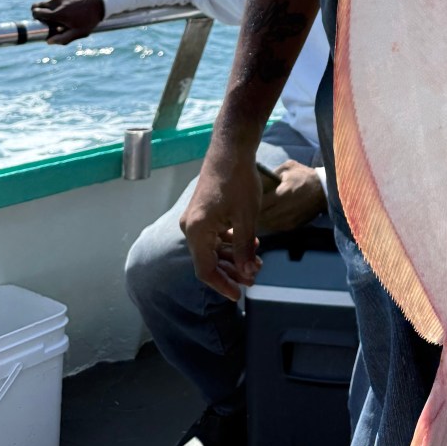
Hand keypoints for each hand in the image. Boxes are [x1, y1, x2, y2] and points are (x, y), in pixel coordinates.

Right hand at [30, 0, 103, 44]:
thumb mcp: (79, 32)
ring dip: (48, 7)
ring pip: (45, 1)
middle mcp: (55, 1)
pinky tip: (66, 5)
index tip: (41, 22)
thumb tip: (48, 41)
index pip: (36, 13)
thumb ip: (63, 39)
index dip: (36, 18)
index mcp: (58, 13)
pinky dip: (56, 0)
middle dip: (38, 12)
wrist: (99, 1)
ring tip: (60, 12)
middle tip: (47, 18)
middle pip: (36, 5)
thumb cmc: (89, 18)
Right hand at [180, 143, 262, 300]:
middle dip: (232, 271)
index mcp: (196, 231)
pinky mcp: (202, 211)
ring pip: (213, 248)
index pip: (205, 270)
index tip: (238, 295)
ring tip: (256, 261)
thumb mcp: (246, 218)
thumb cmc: (238, 181)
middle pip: (209, 260)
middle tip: (254, 277)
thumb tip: (247, 274)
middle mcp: (190, 227)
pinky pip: (213, 235)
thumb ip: (244, 249)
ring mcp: (195, 218)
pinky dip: (230, 242)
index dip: (222, 285)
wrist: (231, 149)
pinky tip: (250, 243)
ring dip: (233, 257)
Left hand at [257, 161, 326, 232]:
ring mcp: (288, 220)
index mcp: (282, 193)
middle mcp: (284, 209)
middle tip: (253, 205)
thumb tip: (256, 180)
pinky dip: (270, 222)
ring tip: (261, 210)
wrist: (324, 191)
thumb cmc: (304, 176)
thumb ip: (271, 173)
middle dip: (255, 211)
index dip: (253, 202)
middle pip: (260, 216)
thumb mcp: (288, 167)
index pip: (259, 203)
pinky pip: (274, 227)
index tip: (251, 197)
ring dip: (262, 218)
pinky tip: (271, 214)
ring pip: (266, 224)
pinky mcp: (292, 226)